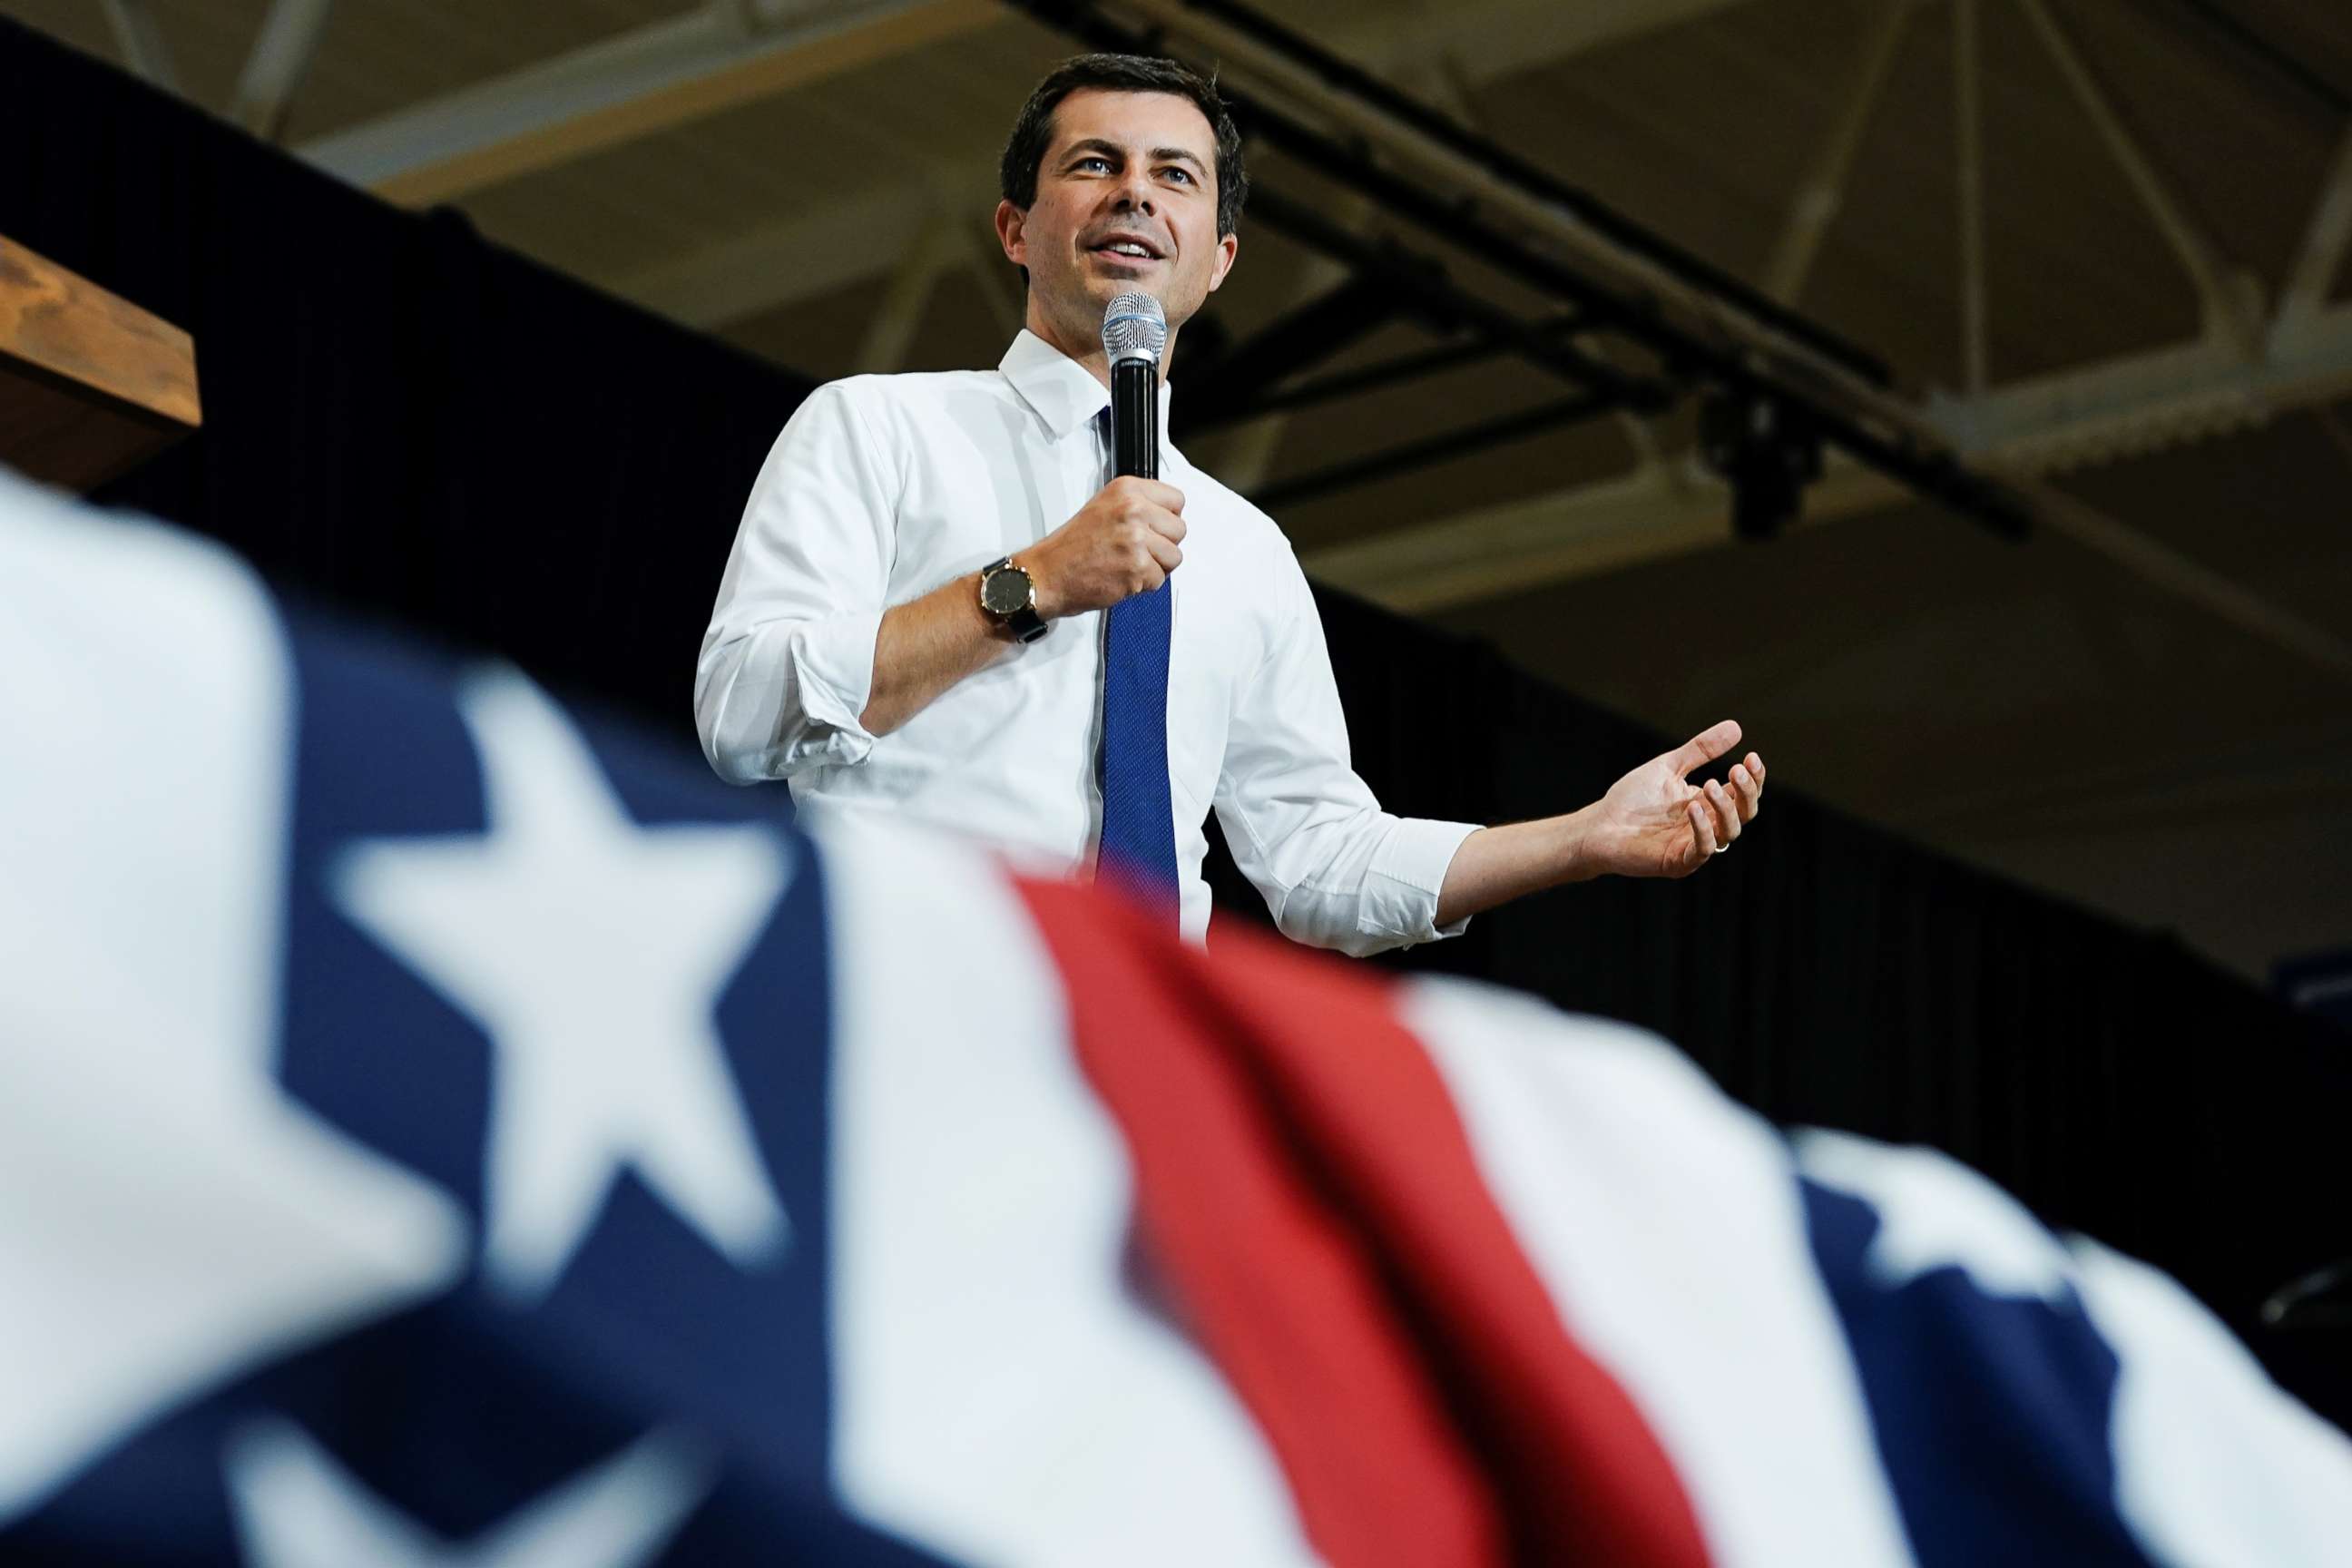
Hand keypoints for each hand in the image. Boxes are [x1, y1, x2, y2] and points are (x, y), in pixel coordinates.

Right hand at [1023, 476, 1185, 617]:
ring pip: (1174, 557)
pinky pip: (1160, 579)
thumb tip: (1167, 515)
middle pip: (1180, 529)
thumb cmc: (1071, 547)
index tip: (1155, 527)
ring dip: (1156, 566)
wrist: (1048, 574)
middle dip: (1163, 545)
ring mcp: (1136, 539)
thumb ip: (1137, 505)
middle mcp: (1133, 510)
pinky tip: (1122, 576)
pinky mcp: (1137, 567)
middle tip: (1138, 550)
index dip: (1167, 518)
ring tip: (1129, 564)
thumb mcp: (1104, 507)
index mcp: (1127, 490)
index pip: (1177, 499)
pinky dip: (1143, 585)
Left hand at [1587, 720, 1764, 878]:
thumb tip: (1736, 727)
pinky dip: (1702, 830)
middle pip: (1745, 813)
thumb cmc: (1633, 798)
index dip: (1753, 778)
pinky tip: (1693, 808)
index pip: (1743, 793)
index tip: (1751, 757)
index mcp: (1708, 803)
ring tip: (1710, 785)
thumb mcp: (1669, 767)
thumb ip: (1700, 750)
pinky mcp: (1679, 861)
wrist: (1600, 824)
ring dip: (1725, 808)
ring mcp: (1695, 845)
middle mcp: (1708, 825)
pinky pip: (1702, 849)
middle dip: (1746, 792)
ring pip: (1729, 831)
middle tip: (1735, 770)